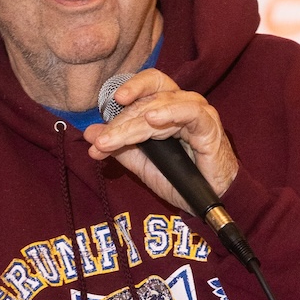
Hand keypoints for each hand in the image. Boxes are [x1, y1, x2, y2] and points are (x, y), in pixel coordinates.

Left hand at [83, 69, 238, 212]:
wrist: (208, 201)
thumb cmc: (181, 180)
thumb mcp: (143, 165)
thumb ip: (119, 147)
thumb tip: (90, 134)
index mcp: (165, 107)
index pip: (137, 97)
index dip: (114, 115)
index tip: (95, 142)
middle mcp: (180, 103)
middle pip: (145, 99)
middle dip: (120, 122)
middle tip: (103, 142)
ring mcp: (196, 111)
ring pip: (161, 104)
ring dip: (135, 123)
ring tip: (117, 137)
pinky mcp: (209, 125)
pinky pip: (189, 112)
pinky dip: (170, 112)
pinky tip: (152, 118)